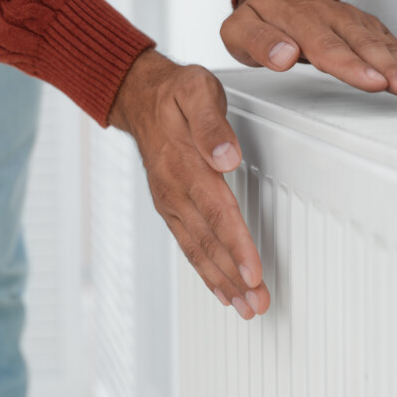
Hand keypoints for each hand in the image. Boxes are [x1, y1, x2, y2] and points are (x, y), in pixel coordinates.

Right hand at [109, 49, 269, 318]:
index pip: (216, 211)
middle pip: (208, 240)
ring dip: (221, 280)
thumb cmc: (174, 93)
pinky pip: (186, 243)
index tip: (253, 272)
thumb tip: (226, 158)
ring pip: (197, 248)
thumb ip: (212, 124)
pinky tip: (219, 286)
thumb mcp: (196, 90)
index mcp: (184, 163)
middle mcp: (174, 189)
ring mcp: (169, 200)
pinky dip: (204, 269)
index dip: (236, 245)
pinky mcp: (169, 206)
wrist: (139, 97)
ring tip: (244, 306)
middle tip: (257, 304)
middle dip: (233, 276)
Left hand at [220, 0, 396, 96]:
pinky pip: (387, 39)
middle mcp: (329, 17)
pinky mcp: (361, 25)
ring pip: (379, 41)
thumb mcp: (238, 30)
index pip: (327, 46)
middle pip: (362, 44)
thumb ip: (259, 42)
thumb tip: (284, 56)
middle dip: (390, 68)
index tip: (372, 80)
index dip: (352, 65)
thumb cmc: (256, 17)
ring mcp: (348, 20)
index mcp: (298, 19)